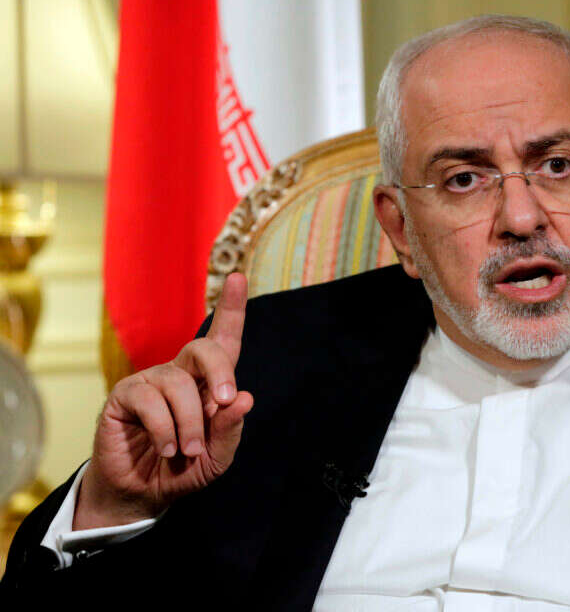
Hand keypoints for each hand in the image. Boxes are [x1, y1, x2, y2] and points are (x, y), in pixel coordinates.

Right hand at [74, 273, 254, 529]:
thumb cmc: (184, 468)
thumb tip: (245, 398)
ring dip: (191, 422)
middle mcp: (180, 373)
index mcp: (208, 382)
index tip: (237, 277)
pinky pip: (150, 401)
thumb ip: (230, 430)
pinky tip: (167, 447)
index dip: (231, 308)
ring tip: (189, 450)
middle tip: (227, 400)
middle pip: (203, 348)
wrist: (142, 493)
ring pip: (179, 384)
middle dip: (220, 371)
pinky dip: (165, 429)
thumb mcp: (217, 456)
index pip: (223, 340)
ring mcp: (150, 381)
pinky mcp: (124, 396)